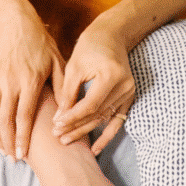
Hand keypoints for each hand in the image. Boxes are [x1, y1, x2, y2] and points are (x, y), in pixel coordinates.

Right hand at [0, 8, 63, 159]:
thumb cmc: (40, 43)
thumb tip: (67, 113)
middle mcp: (9, 82)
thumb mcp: (58, 62)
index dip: (21, 138)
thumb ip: (62, 87)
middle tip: (11, 158)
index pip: (23, 116)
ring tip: (1, 149)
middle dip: (6, 142)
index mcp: (29, 80)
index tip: (21, 155)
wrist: (14, 22)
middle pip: (4, 120)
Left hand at [52, 21, 134, 155]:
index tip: (55, 125)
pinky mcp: (129, 97)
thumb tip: (59, 118)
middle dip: (76, 127)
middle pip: (98, 114)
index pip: (90, 105)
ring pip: (105, 118)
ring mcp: (129, 92)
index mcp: (111, 75)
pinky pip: (118, 120)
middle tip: (57, 136)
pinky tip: (95, 149)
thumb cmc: (89, 47)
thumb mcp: (75, 66)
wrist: (111, 35)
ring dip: (86, 131)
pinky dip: (107, 135)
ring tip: (67, 140)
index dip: (72, 117)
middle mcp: (125, 86)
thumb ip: (68, 92)